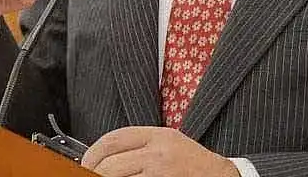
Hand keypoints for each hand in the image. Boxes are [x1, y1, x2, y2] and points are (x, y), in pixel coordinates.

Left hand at [81, 127, 238, 176]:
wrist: (222, 176)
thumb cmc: (193, 162)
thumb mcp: (168, 142)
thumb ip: (140, 144)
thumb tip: (106, 156)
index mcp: (157, 135)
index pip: (113, 139)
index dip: (93, 153)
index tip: (85, 163)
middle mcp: (157, 153)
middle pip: (111, 164)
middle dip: (94, 173)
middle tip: (89, 176)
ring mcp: (160, 173)